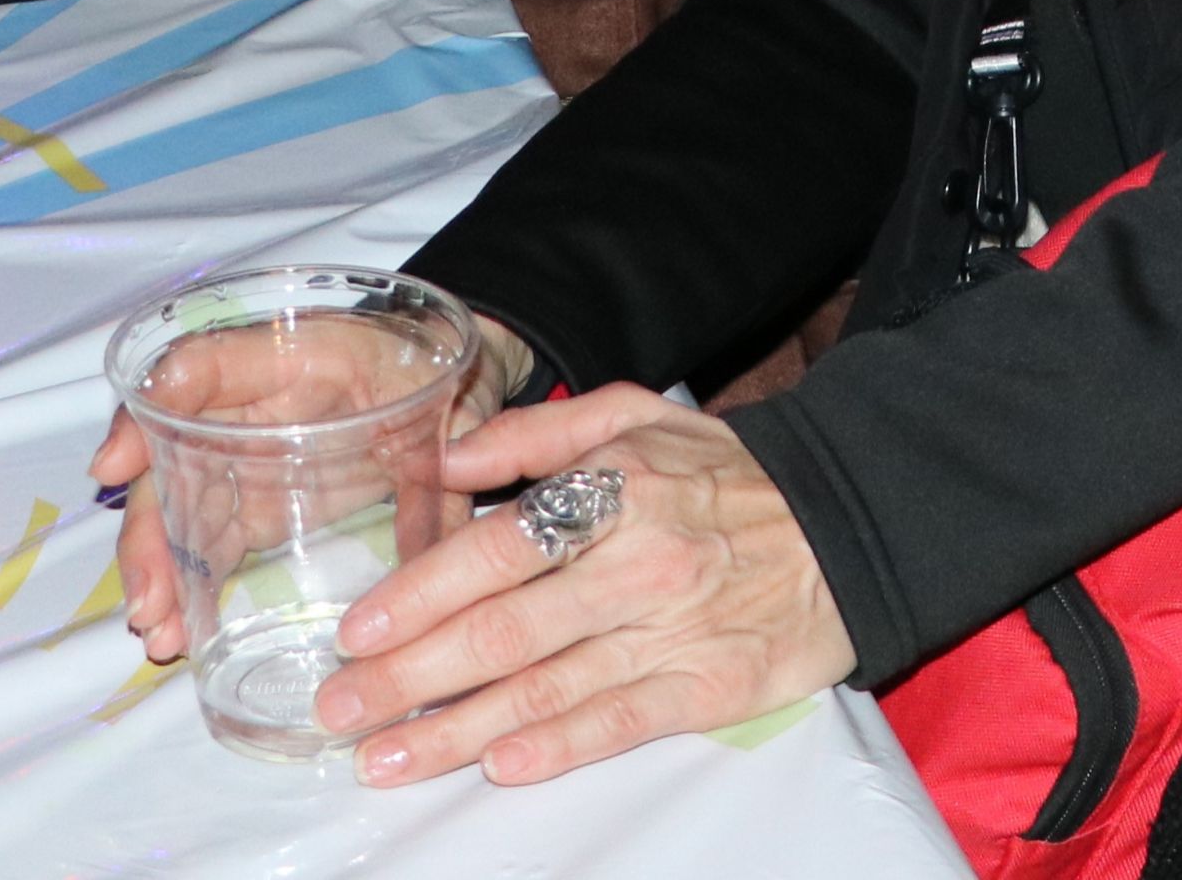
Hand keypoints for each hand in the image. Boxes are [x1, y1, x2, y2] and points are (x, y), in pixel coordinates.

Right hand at [92, 312, 532, 662]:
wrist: (457, 371)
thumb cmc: (440, 369)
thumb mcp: (444, 402)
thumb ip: (434, 467)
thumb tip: (431, 534)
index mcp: (290, 354)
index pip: (200, 368)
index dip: (148, 414)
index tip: (113, 468)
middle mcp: (251, 400)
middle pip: (173, 457)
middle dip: (150, 532)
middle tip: (149, 603)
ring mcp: (248, 453)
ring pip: (180, 503)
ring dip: (159, 568)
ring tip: (157, 632)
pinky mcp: (259, 498)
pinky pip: (207, 534)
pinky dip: (186, 579)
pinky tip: (175, 632)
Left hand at [312, 382, 853, 789]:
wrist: (841, 523)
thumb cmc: (722, 472)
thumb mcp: (635, 414)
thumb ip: (536, 431)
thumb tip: (447, 461)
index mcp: (613, 489)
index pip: (496, 549)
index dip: (420, 594)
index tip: (357, 630)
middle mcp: (635, 563)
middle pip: (503, 630)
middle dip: (409, 677)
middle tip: (340, 709)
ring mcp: (670, 631)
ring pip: (545, 690)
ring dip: (456, 730)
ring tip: (387, 759)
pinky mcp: (707, 689)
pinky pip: (618, 723)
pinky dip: (555, 749)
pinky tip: (498, 767)